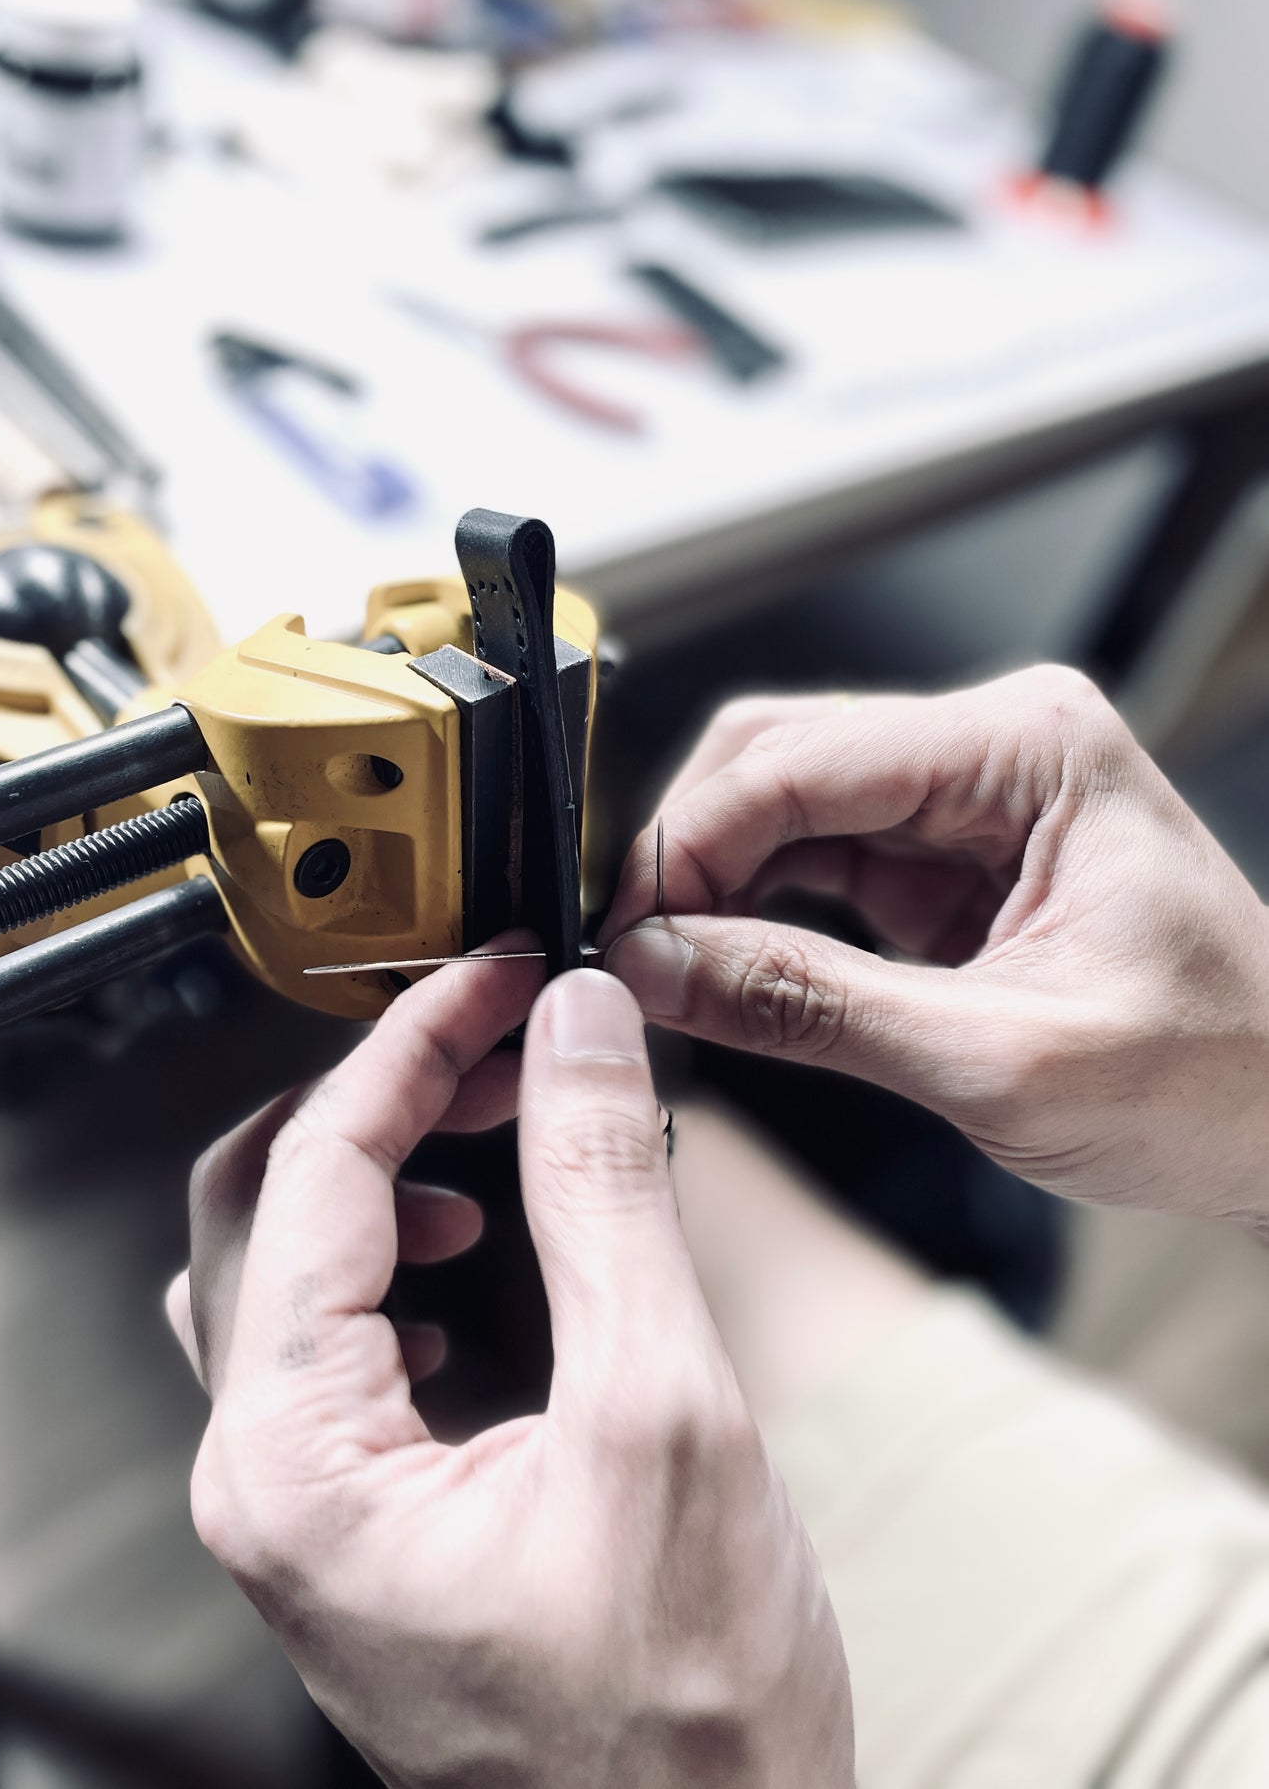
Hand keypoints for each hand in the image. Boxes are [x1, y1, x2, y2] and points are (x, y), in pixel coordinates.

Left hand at [168, 955, 851, 1788]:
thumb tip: (575, 1031)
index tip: (499, 975)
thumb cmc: (685, 1733)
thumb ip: (604, 1197)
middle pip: (270, 1206)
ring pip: (299, 1266)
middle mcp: (266, 1486)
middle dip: (390, 1096)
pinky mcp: (365, 1520)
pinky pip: (340, 1339)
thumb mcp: (664, 1417)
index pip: (315, 1172)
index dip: (411, 1045)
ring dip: (395, 1168)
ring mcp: (308, 1508)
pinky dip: (407, 1254)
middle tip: (510, 1036)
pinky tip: (489, 1251)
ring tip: (505, 1129)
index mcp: (293, 1464)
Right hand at [604, 666, 1268, 1223]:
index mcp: (1029, 747)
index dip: (689, 843)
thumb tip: (653, 968)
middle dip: (690, 854)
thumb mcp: (994, 1057)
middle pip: (777, 760)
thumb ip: (808, 1004)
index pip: (801, 759)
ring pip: (784, 811)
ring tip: (663, 971)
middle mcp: (993, 750)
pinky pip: (817, 869)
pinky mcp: (948, 867)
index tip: (619, 928)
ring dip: (715, 888)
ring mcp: (968, 805)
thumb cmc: (1216, 1081)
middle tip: (627, 952)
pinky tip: (722, 970)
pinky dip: (756, 918)